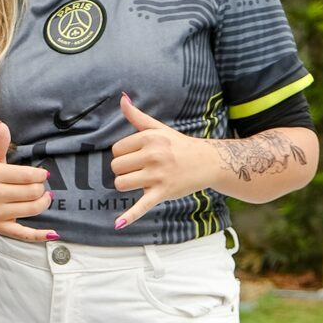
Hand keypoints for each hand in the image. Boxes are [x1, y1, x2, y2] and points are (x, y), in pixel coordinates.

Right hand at [0, 120, 56, 242]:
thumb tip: (3, 125)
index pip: (28, 176)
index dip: (41, 175)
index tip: (42, 174)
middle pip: (33, 192)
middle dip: (41, 188)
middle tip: (39, 186)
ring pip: (32, 209)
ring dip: (43, 203)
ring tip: (43, 197)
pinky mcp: (0, 228)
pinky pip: (24, 234)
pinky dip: (40, 235)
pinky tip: (53, 233)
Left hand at [110, 93, 213, 229]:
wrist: (207, 162)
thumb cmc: (178, 145)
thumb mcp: (158, 129)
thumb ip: (137, 117)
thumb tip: (122, 98)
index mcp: (149, 138)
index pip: (116, 150)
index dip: (124, 155)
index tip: (138, 156)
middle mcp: (153, 155)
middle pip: (115, 167)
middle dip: (124, 170)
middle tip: (141, 169)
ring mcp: (157, 175)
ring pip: (121, 184)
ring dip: (127, 185)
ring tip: (142, 181)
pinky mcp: (162, 193)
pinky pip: (141, 206)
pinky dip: (129, 216)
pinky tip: (118, 224)